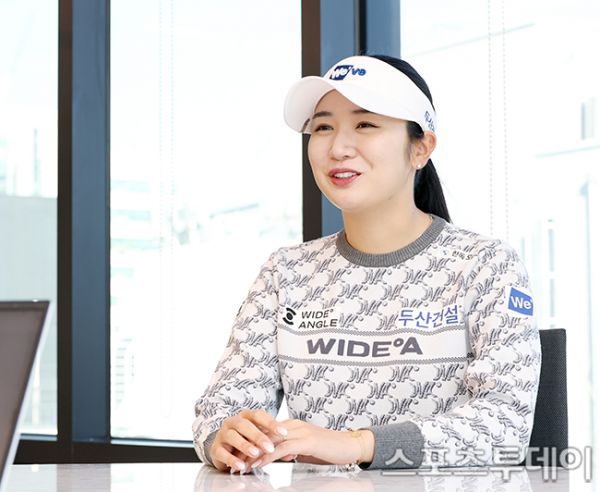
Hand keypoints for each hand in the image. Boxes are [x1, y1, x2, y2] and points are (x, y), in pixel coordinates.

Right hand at [209, 409, 288, 472]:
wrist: (223, 448)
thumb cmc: (244, 440)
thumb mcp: (257, 436)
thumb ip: (269, 437)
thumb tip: (288, 445)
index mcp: (245, 416)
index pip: (258, 415)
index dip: (271, 423)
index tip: (283, 432)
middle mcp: (233, 422)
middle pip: (245, 425)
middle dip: (258, 436)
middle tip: (270, 447)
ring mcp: (222, 434)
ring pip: (233, 436)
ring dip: (245, 445)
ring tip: (255, 453)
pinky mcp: (215, 448)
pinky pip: (222, 452)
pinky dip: (232, 459)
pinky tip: (241, 465)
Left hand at [250, 420, 373, 468]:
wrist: (351, 445)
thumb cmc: (330, 449)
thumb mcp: (307, 450)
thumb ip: (293, 450)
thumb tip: (282, 456)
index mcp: (293, 425)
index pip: (267, 433)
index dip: (252, 445)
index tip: (240, 456)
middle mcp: (294, 425)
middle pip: (265, 436)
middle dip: (249, 450)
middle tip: (235, 462)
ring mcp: (300, 431)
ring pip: (271, 442)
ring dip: (254, 455)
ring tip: (242, 466)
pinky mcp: (307, 441)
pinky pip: (283, 448)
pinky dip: (269, 457)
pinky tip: (259, 465)